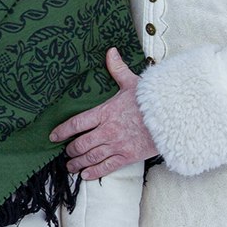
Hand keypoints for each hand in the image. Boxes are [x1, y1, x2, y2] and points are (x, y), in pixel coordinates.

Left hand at [48, 47, 157, 178]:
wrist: (173, 118)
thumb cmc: (153, 100)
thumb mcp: (132, 82)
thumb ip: (117, 69)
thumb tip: (110, 51)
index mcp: (105, 112)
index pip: (76, 123)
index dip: (62, 131)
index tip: (53, 136)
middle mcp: (107, 130)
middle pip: (81, 143)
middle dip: (70, 150)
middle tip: (65, 153)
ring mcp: (117, 145)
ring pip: (91, 157)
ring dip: (78, 163)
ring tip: (70, 166)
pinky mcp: (128, 157)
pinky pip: (106, 167)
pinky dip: (93, 172)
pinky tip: (85, 175)